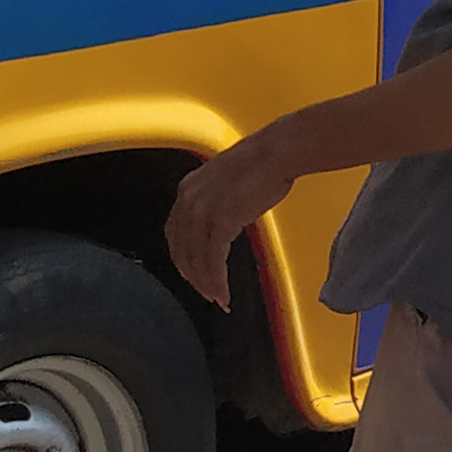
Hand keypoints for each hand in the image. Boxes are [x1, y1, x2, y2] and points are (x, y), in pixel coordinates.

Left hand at [166, 128, 296, 308]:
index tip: (193, 274)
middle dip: (193, 277)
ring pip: (196, 259)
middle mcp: (189, 201)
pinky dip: (217, 280)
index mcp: (188, 190)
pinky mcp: (223, 221)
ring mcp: (204, 211)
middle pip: (182, 251)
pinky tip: (224, 291)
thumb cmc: (262, 163)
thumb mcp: (225, 182)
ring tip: (218, 298)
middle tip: (206, 293)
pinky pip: (214, 260)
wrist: (277, 153)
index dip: (183, 259)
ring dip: (206, 284)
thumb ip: (215, 203)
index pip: (174, 234)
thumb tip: (221, 223)